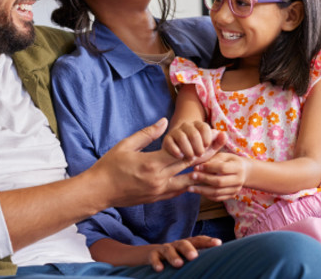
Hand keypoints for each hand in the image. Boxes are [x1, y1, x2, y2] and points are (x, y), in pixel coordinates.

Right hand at [86, 119, 220, 207]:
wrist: (98, 191)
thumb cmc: (108, 166)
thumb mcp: (125, 145)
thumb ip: (147, 134)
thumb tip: (164, 122)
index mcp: (151, 164)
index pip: (183, 153)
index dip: (199, 144)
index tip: (212, 135)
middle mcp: (159, 179)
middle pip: (190, 167)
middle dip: (207, 155)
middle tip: (221, 145)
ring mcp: (159, 191)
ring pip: (188, 182)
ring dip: (200, 173)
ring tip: (214, 164)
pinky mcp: (156, 198)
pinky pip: (178, 191)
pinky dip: (188, 183)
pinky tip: (194, 177)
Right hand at [147, 236, 222, 271]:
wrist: (151, 255)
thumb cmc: (176, 258)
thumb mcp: (187, 257)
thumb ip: (199, 260)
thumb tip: (218, 266)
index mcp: (188, 245)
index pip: (198, 240)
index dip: (208, 241)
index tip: (218, 243)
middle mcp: (177, 245)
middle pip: (183, 243)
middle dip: (189, 249)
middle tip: (194, 257)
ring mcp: (164, 250)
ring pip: (168, 250)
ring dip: (173, 256)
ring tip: (179, 264)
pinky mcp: (152, 255)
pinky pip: (153, 257)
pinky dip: (156, 262)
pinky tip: (160, 269)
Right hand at [164, 121, 217, 159]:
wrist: (181, 156)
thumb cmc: (198, 152)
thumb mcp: (210, 149)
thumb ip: (218, 142)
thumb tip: (223, 134)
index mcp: (198, 125)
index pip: (204, 127)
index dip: (207, 138)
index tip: (207, 147)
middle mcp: (186, 126)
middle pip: (194, 133)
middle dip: (198, 147)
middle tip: (199, 154)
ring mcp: (175, 131)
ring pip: (182, 138)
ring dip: (188, 150)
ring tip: (190, 157)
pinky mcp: (167, 139)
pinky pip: (171, 143)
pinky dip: (177, 151)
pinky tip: (181, 157)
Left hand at [189, 151, 246, 200]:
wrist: (243, 171)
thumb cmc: (229, 161)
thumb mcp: (223, 156)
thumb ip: (212, 160)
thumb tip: (197, 167)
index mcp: (238, 167)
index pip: (222, 168)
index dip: (208, 168)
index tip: (196, 167)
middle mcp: (239, 180)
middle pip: (219, 182)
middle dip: (204, 179)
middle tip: (191, 176)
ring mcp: (236, 189)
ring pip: (217, 192)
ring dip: (202, 190)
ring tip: (189, 188)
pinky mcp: (232, 195)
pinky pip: (218, 198)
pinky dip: (206, 196)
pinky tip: (197, 192)